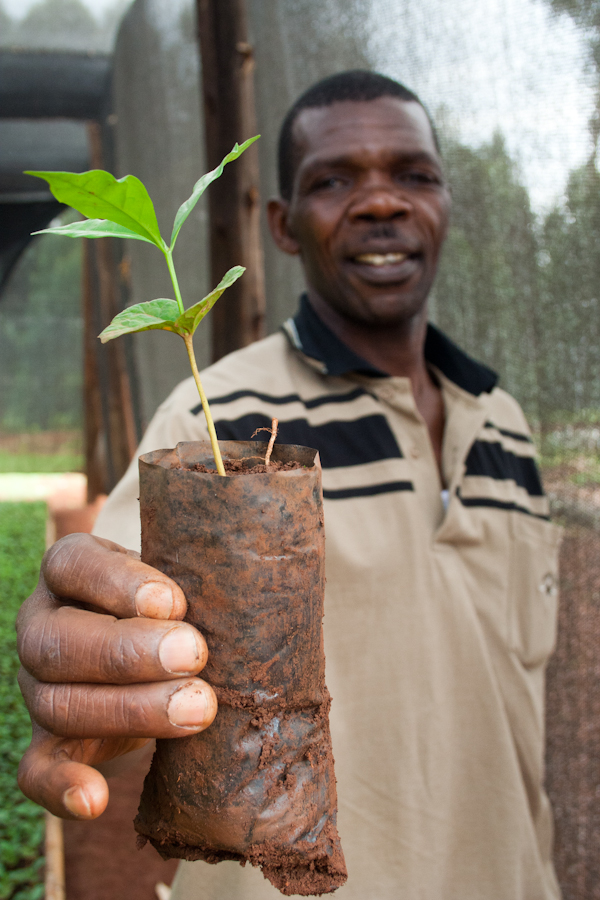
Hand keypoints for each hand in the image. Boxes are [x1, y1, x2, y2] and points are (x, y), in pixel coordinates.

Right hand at [16, 533, 216, 819]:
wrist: (163, 654)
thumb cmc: (181, 602)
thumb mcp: (183, 576)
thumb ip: (201, 578)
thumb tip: (255, 589)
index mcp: (71, 570)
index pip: (72, 565)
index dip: (117, 583)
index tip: (173, 602)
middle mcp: (43, 623)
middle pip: (57, 640)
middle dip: (127, 652)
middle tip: (195, 655)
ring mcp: (40, 685)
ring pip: (55, 702)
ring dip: (127, 711)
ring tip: (197, 709)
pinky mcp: (49, 741)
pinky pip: (36, 769)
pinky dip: (62, 787)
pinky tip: (95, 801)